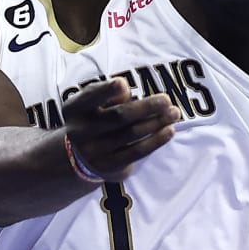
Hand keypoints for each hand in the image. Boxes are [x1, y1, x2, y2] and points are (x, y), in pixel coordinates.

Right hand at [63, 78, 181, 180]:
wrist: (74, 158)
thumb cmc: (89, 119)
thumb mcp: (88, 104)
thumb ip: (105, 94)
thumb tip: (126, 90)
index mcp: (74, 110)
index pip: (90, 98)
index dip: (106, 91)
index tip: (123, 83)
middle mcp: (81, 131)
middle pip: (118, 117)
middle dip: (145, 107)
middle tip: (166, 99)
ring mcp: (95, 151)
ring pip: (131, 134)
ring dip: (156, 123)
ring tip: (174, 113)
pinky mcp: (109, 166)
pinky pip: (136, 152)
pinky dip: (155, 141)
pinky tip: (169, 130)